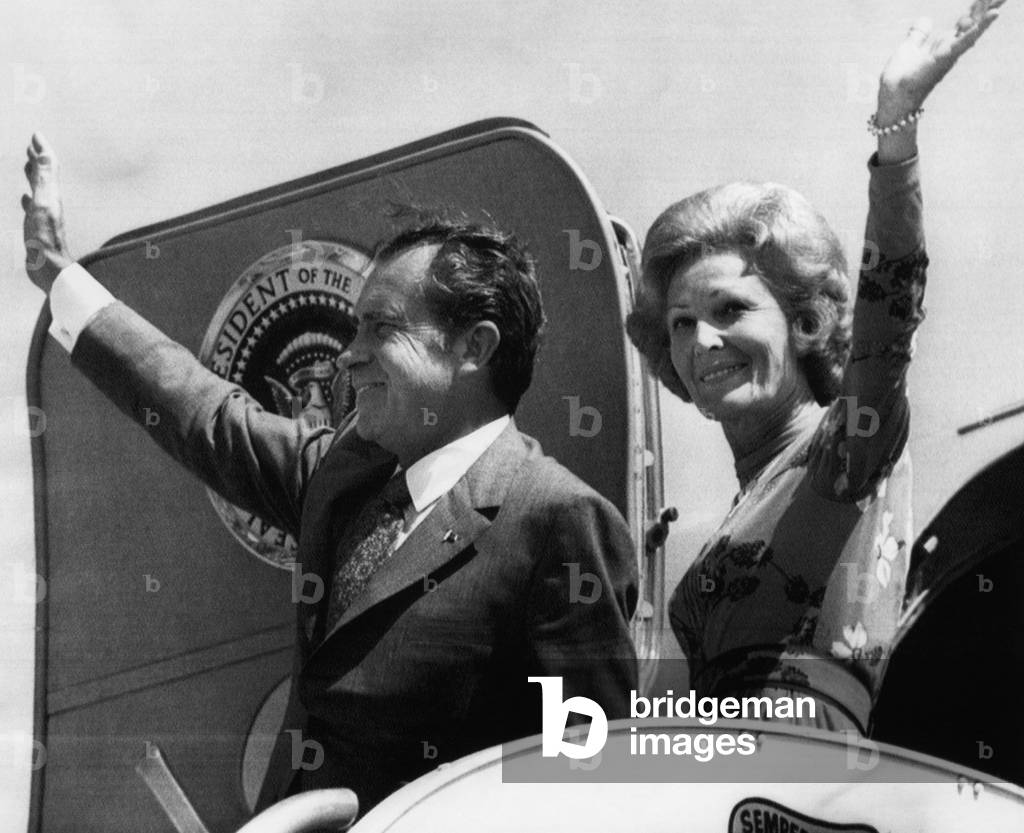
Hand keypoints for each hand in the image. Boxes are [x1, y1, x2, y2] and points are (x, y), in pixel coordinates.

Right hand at [22, 133, 73, 292]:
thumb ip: (44, 178)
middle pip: (45, 175)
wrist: (49, 266)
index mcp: (51, 195)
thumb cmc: (45, 237)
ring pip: (39, 189)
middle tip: (31, 145)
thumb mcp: (43, 203)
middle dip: (38, 159)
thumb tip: (44, 153)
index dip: (43, 150)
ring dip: (33, 175)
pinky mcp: (38, 227)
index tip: (36, 135)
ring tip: (26, 165)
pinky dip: (28, 198)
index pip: (49, 166)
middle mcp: (50, 202)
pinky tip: (24, 198)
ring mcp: (44, 215)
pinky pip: (32, 207)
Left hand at [877, 0, 1005, 118]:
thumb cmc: (901, 77)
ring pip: (972, 29)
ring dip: (985, 15)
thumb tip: (926, 19)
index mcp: (945, 44)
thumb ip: (919, 34)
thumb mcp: (909, 48)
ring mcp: (950, 53)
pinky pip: (962, 41)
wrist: (893, 95)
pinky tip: (987, 18)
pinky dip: (974, 30)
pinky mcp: (944, 58)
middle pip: (973, 23)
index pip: (966, 21)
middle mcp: (951, 48)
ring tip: (999, 3)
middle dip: (987, 8)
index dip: (976, 8)